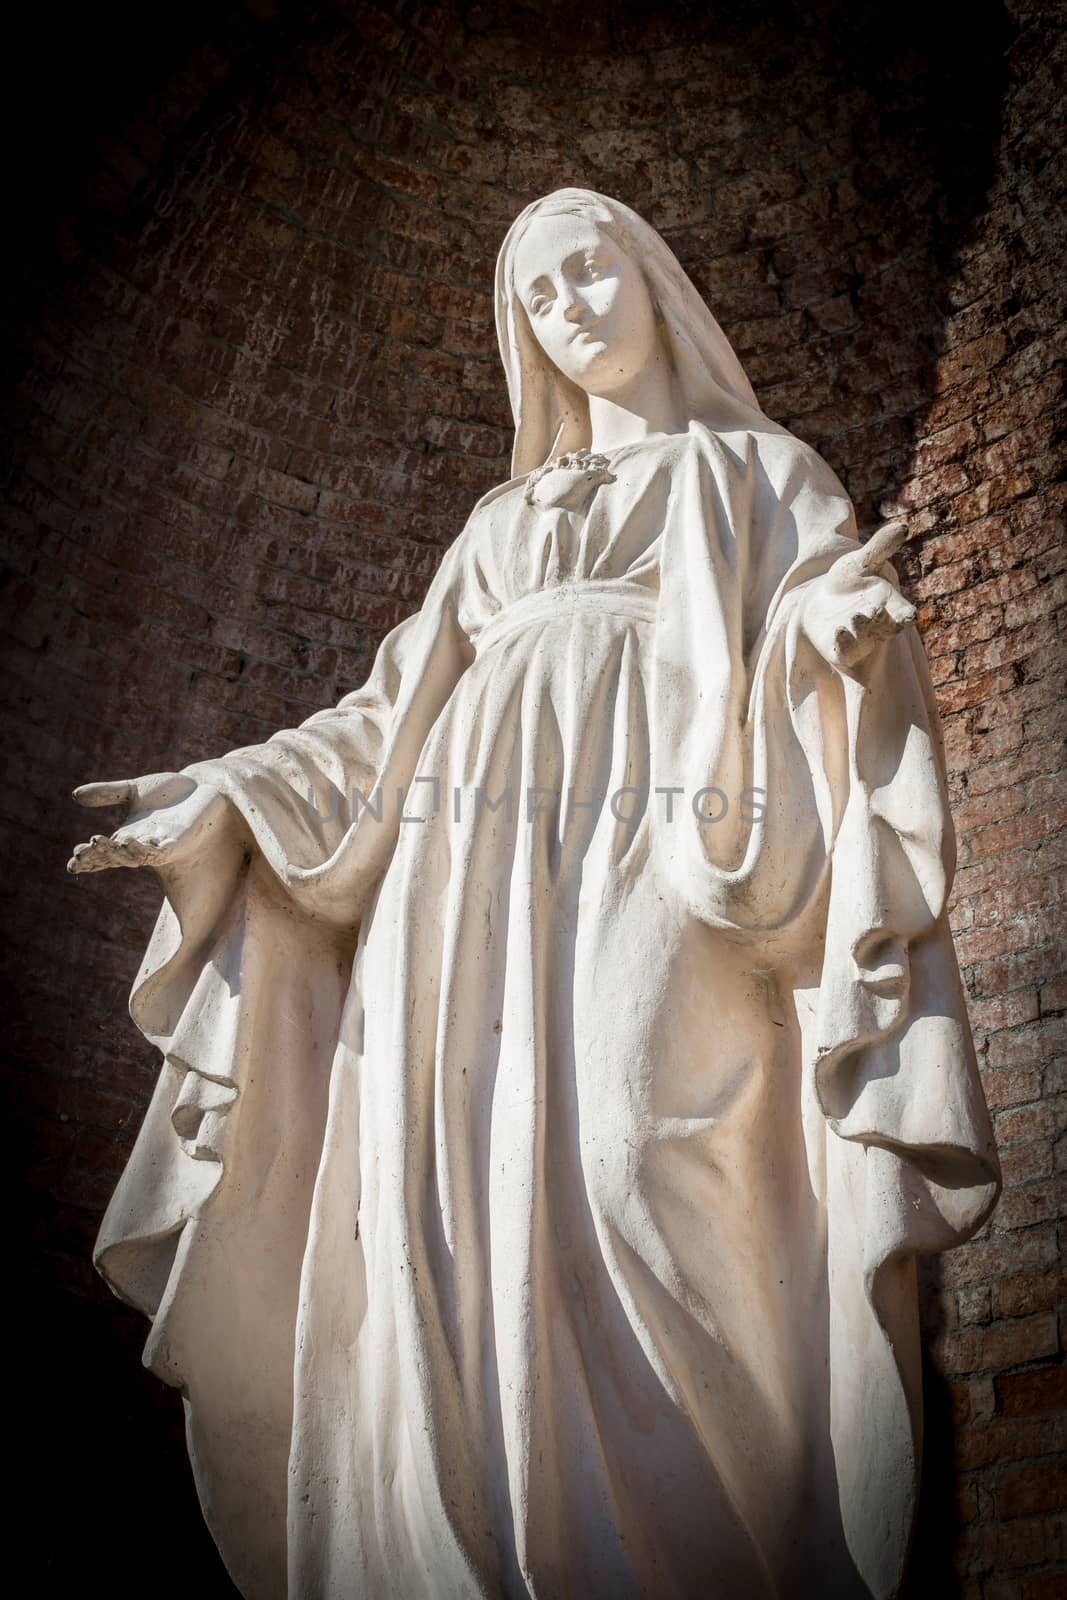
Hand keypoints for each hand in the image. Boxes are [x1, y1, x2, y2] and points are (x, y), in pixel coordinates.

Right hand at [68, 772, 236, 875]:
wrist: (203, 788)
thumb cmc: (170, 793)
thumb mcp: (134, 790)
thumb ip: (108, 793)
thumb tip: (75, 796)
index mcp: (129, 834)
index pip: (105, 851)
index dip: (90, 858)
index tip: (72, 861)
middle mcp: (142, 844)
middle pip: (116, 856)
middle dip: (99, 856)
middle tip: (81, 854)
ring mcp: (160, 845)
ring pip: (134, 855)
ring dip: (117, 852)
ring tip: (99, 843)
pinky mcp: (177, 842)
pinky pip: (158, 850)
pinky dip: (143, 849)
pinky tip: (129, 842)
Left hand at [801, 519, 916, 671]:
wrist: (823, 600)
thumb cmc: (850, 581)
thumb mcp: (862, 562)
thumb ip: (880, 547)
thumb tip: (903, 527)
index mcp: (891, 607)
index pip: (903, 614)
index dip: (906, 615)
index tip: (910, 615)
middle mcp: (878, 626)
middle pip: (886, 629)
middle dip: (880, 621)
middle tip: (874, 609)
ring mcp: (859, 639)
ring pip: (864, 641)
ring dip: (861, 631)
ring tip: (855, 616)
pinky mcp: (838, 649)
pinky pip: (843, 652)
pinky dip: (843, 644)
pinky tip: (839, 631)